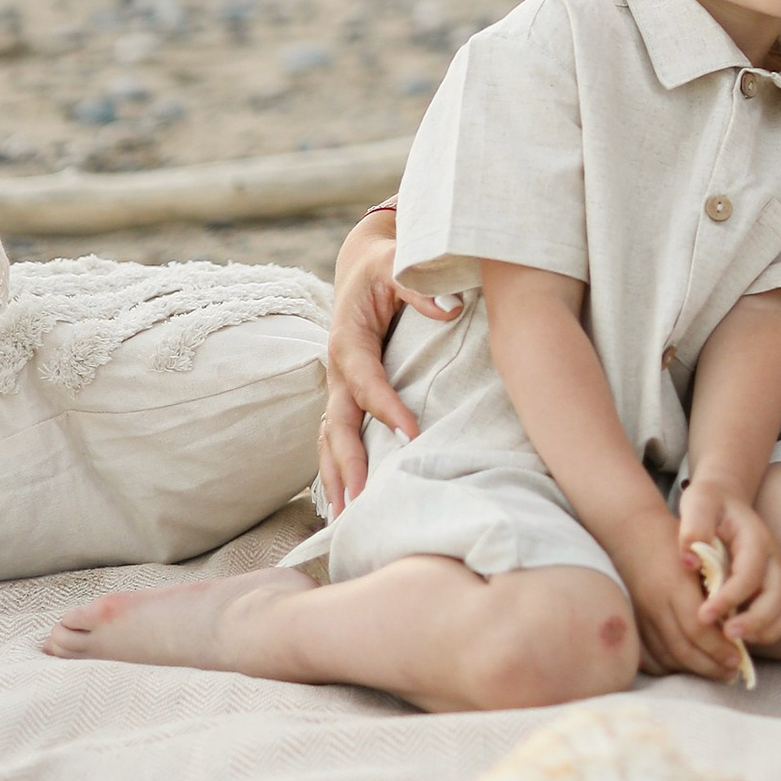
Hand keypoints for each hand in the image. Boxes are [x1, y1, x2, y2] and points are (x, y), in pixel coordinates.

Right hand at [319, 210, 459, 515]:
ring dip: (335, 477)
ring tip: (344, 520)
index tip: (412, 435)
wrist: (362, 263)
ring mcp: (338, 387)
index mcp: (348, 339)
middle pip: (338, 423)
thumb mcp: (398, 260)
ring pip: (330, 438)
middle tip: (358, 503)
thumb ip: (419, 282)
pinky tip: (344, 501)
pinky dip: (337, 469)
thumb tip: (449, 308)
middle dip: (347, 463)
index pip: (367, 381)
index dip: (386, 408)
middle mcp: (337, 369)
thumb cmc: (384, 264)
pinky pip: (336, 437)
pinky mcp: (346, 396)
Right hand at [619, 516, 740, 680]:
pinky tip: (689, 666)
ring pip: (667, 656)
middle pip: (683, 648)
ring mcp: (641, 615)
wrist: (631, 532)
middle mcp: (655, 604)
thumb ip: (717, 584)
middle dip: (710, 666)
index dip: (719, 648)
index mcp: (674, 585)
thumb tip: (738, 620)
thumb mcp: (702, 553)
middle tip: (731, 672)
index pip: (698, 628)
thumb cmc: (675, 539)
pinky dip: (671, 666)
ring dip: (693, 670)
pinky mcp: (633, 622)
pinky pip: (650, 656)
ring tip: (716, 672)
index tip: (738, 657)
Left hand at [673, 481, 780, 666]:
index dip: (730, 597)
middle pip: (777, 595)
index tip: (704, 615)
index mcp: (755, 537)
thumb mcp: (697, 503)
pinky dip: (770, 629)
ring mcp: (776, 572)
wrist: (725, 499)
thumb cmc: (709, 503)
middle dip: (754, 620)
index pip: (750, 573)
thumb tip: (690, 562)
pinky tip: (742, 636)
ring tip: (735, 642)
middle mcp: (772, 556)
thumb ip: (693, 528)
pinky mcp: (774, 585)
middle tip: (725, 636)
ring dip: (766, 629)